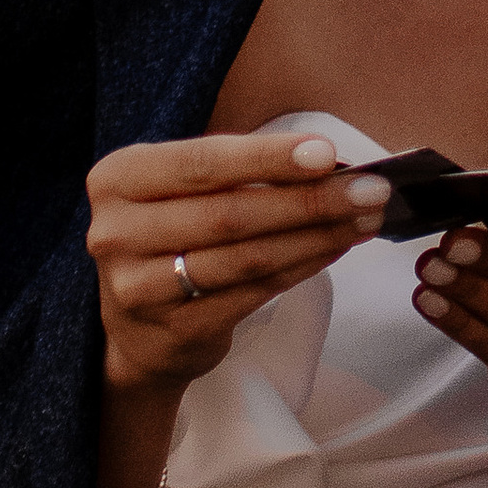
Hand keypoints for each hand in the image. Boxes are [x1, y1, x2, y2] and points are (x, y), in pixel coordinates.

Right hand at [85, 128, 392, 398]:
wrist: (134, 332)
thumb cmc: (171, 236)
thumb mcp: (181, 191)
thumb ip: (237, 172)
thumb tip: (326, 161)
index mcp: (119, 179)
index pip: (202, 163)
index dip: (267, 159)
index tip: (328, 154)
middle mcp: (117, 232)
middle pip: (230, 213)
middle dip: (309, 200)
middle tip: (371, 190)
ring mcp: (139, 288)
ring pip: (247, 258)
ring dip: (316, 236)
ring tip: (364, 218)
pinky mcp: (172, 331)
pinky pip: (253, 294)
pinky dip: (302, 268)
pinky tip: (334, 249)